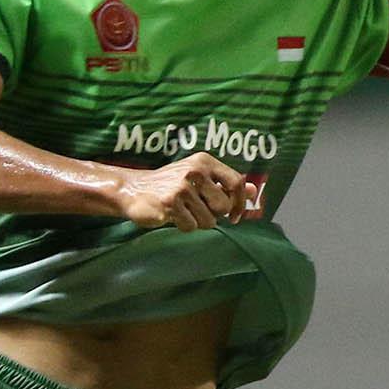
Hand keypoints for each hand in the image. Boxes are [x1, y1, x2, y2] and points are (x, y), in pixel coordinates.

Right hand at [115, 152, 250, 230]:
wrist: (134, 189)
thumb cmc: (171, 185)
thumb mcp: (199, 178)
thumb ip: (225, 185)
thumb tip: (254, 190)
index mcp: (204, 162)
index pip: (236, 183)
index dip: (240, 203)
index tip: (235, 216)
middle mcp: (195, 171)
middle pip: (224, 206)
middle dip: (214, 215)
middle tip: (198, 210)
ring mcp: (182, 187)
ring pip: (208, 221)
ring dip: (198, 222)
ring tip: (183, 212)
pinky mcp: (171, 203)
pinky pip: (191, 226)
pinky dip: (184, 226)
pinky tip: (173, 216)